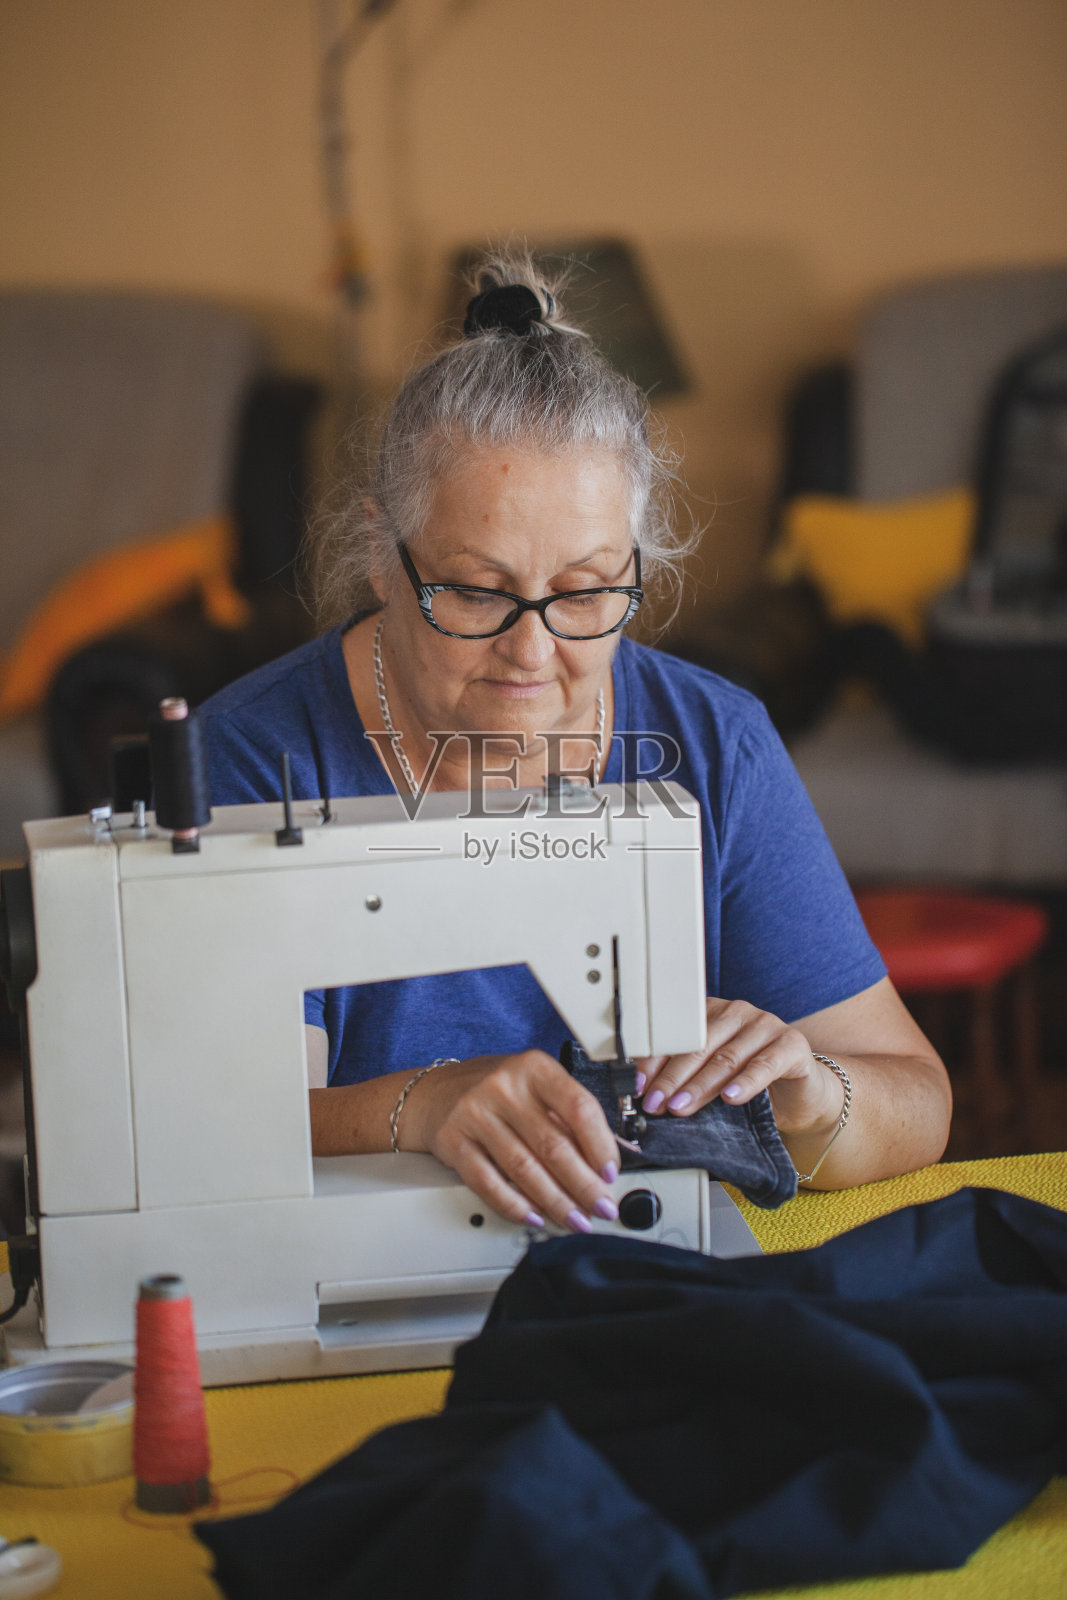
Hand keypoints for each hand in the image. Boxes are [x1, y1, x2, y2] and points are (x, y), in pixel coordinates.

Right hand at [399, 1050, 621, 1232]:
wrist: (434, 1093)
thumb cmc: (495, 1090)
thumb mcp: (536, 1086)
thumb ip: (570, 1117)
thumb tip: (612, 1156)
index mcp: (534, 1068)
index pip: (578, 1107)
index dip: (600, 1145)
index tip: (611, 1172)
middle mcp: (503, 1087)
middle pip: (553, 1145)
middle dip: (583, 1185)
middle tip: (601, 1207)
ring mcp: (475, 1114)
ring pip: (523, 1169)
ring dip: (555, 1201)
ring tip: (574, 1218)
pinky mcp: (452, 1141)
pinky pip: (488, 1182)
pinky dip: (514, 1205)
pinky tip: (534, 1215)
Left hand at [636, 998, 837, 1134]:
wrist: (800, 1095)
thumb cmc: (748, 1085)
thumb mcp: (710, 1082)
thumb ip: (683, 1081)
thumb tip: (646, 1096)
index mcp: (710, 1015)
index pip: (675, 1037)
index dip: (653, 1063)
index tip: (638, 1086)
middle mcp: (736, 1013)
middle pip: (698, 1047)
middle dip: (672, 1079)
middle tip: (655, 1104)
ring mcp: (766, 1025)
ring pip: (727, 1057)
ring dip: (701, 1085)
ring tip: (681, 1106)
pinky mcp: (793, 1045)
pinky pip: (766, 1063)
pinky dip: (747, 1082)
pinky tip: (731, 1096)